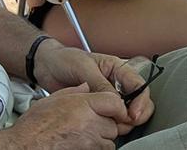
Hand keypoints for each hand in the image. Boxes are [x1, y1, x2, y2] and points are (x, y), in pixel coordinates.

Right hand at [10, 83, 123, 148]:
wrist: (26, 145)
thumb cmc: (34, 125)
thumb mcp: (52, 99)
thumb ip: (74, 92)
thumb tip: (87, 87)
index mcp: (82, 105)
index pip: (114, 102)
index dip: (116, 106)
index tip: (114, 109)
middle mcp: (89, 123)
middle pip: (113, 123)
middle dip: (105, 124)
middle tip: (90, 123)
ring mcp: (90, 142)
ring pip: (110, 140)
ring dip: (102, 138)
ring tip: (84, 135)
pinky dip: (97, 148)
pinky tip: (82, 143)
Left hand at [33, 42, 152, 135]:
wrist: (46, 66)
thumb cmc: (64, 60)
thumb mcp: (83, 68)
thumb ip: (100, 84)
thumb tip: (116, 102)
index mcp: (117, 68)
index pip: (138, 85)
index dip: (140, 101)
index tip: (133, 114)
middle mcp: (116, 82)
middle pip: (138, 101)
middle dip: (136, 114)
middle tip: (126, 123)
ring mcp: (108, 96)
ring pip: (126, 112)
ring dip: (123, 121)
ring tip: (114, 126)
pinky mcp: (98, 107)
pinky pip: (111, 117)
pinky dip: (111, 124)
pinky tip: (105, 126)